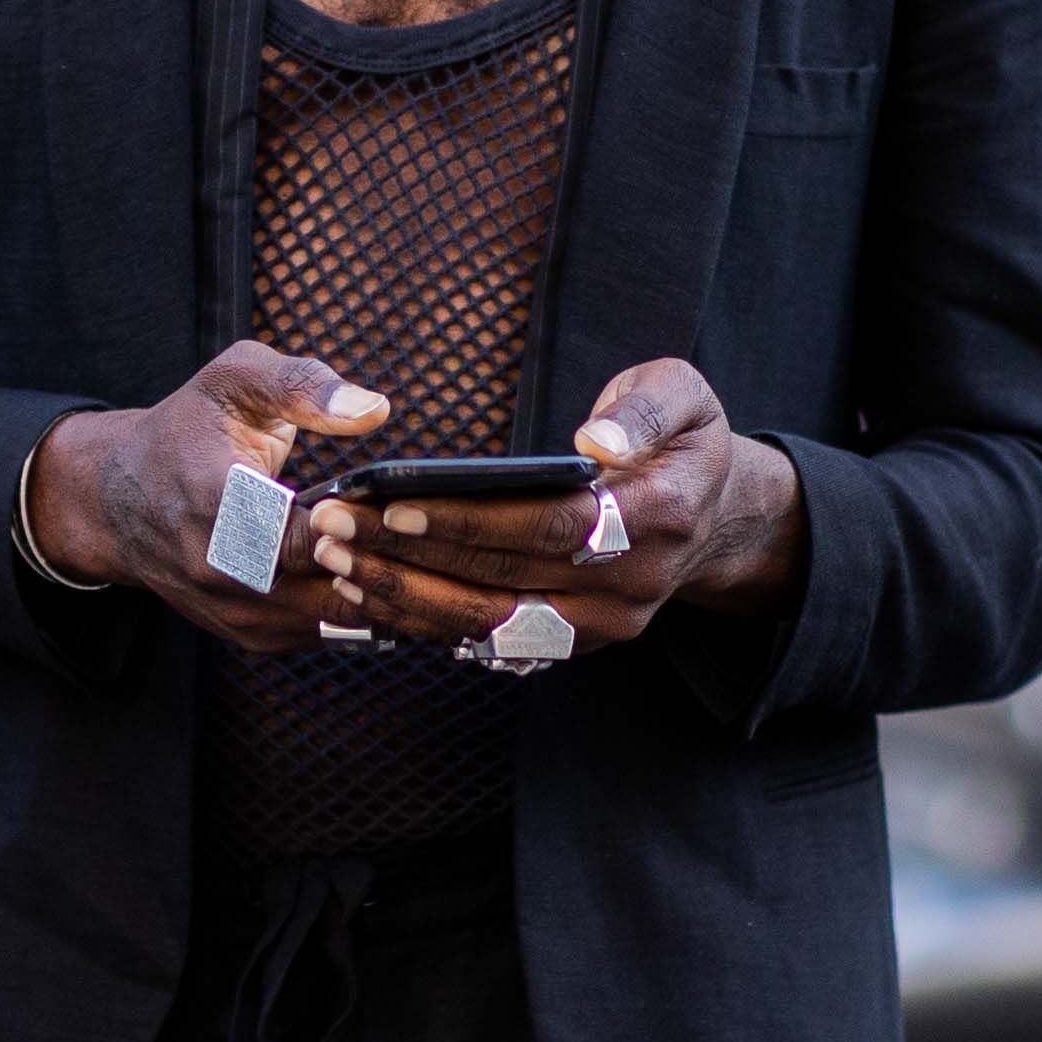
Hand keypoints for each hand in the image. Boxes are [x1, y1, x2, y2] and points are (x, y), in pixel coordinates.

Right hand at [20, 341, 391, 651]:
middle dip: (383, 563)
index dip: (357, 525)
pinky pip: (318, 634)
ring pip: (331, 621)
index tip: (391, 503)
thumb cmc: (186, 430)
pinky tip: (384, 576)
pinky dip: (357, 610)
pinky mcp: (244, 633)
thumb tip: (373, 409)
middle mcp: (216, 568)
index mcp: (214, 500)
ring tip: (417, 558)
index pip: (304, 536)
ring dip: (379, 593)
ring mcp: (230, 609)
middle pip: (327, 589)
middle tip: (423, 535)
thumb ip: (304, 385)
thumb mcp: (235, 379)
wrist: (118, 501)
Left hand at [301, 358, 808, 655]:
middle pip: (505, 580)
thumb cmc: (682, 439)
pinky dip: (424, 621)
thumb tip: (597, 440)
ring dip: (403, 597)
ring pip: (490, 626)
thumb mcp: (684, 395)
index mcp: (661, 519)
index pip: (550, 528)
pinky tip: (366, 591)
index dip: (469, 522)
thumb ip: (645, 410)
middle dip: (408, 555)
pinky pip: (489, 643)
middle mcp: (632, 590)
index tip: (391, 503)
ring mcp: (602, 628)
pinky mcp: (572, 645)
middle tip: (330, 526)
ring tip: (333, 561)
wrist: (712, 513)